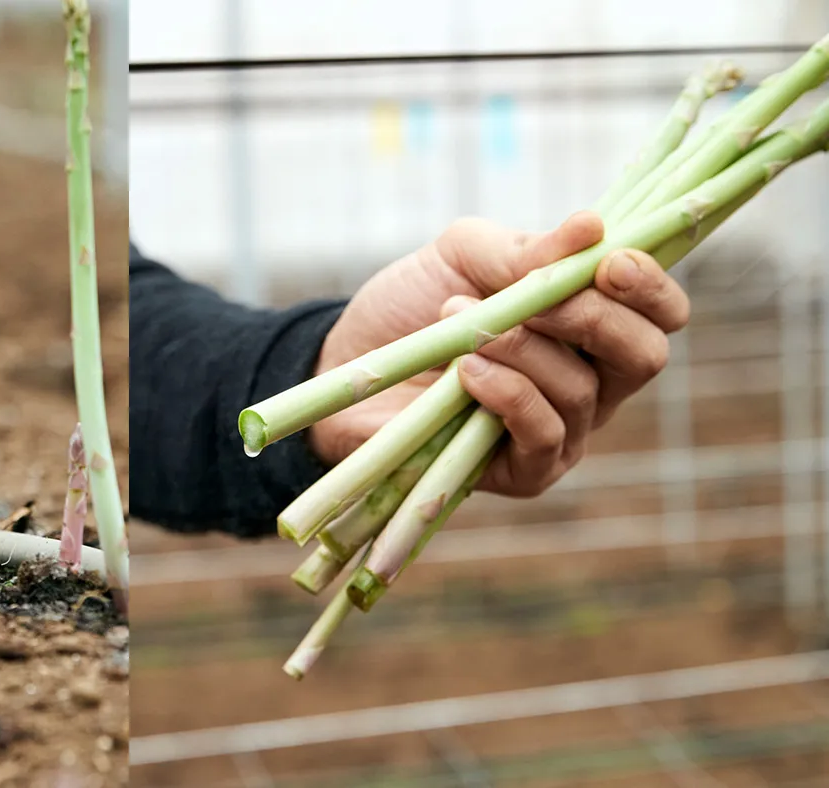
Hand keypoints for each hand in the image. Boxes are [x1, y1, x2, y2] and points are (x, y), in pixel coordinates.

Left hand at [308, 211, 689, 497]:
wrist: (346, 361)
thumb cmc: (412, 306)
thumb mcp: (462, 253)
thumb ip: (523, 247)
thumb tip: (591, 226)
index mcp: (591, 325)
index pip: (660, 314)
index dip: (650, 287)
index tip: (610, 262)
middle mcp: (591, 381)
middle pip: (643, 357)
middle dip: (594, 318)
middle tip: (536, 297)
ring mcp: (562, 431)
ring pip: (581, 390)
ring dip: (520, 346)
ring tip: (458, 320)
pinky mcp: (524, 472)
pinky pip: (543, 433)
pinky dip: (507, 393)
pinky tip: (466, 370)